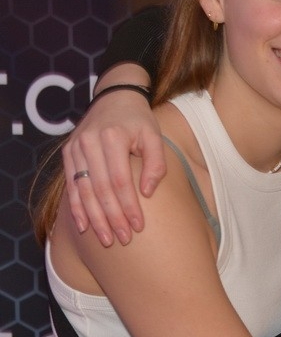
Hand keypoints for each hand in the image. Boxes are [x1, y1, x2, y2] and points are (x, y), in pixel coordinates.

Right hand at [64, 82, 163, 245]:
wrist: (114, 97)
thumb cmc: (139, 120)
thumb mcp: (154, 136)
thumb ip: (155, 163)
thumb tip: (146, 192)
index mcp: (113, 137)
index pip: (120, 180)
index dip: (129, 206)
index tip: (138, 227)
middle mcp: (89, 142)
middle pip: (100, 188)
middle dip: (111, 217)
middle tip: (122, 239)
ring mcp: (75, 148)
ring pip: (83, 190)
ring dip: (94, 218)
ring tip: (105, 239)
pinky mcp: (68, 154)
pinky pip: (71, 185)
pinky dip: (76, 207)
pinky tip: (84, 226)